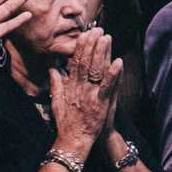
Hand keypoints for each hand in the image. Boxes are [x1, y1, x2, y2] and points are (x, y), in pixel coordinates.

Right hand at [50, 29, 122, 156]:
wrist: (73, 141)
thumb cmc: (66, 122)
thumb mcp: (56, 101)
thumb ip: (56, 83)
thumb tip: (52, 68)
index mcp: (71, 86)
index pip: (76, 62)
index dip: (81, 47)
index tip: (86, 34)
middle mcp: (80, 87)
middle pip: (86, 62)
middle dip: (92, 44)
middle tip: (99, 30)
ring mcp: (90, 94)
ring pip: (96, 70)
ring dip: (102, 53)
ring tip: (107, 38)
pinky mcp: (100, 103)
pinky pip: (107, 86)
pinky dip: (113, 74)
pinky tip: (118, 62)